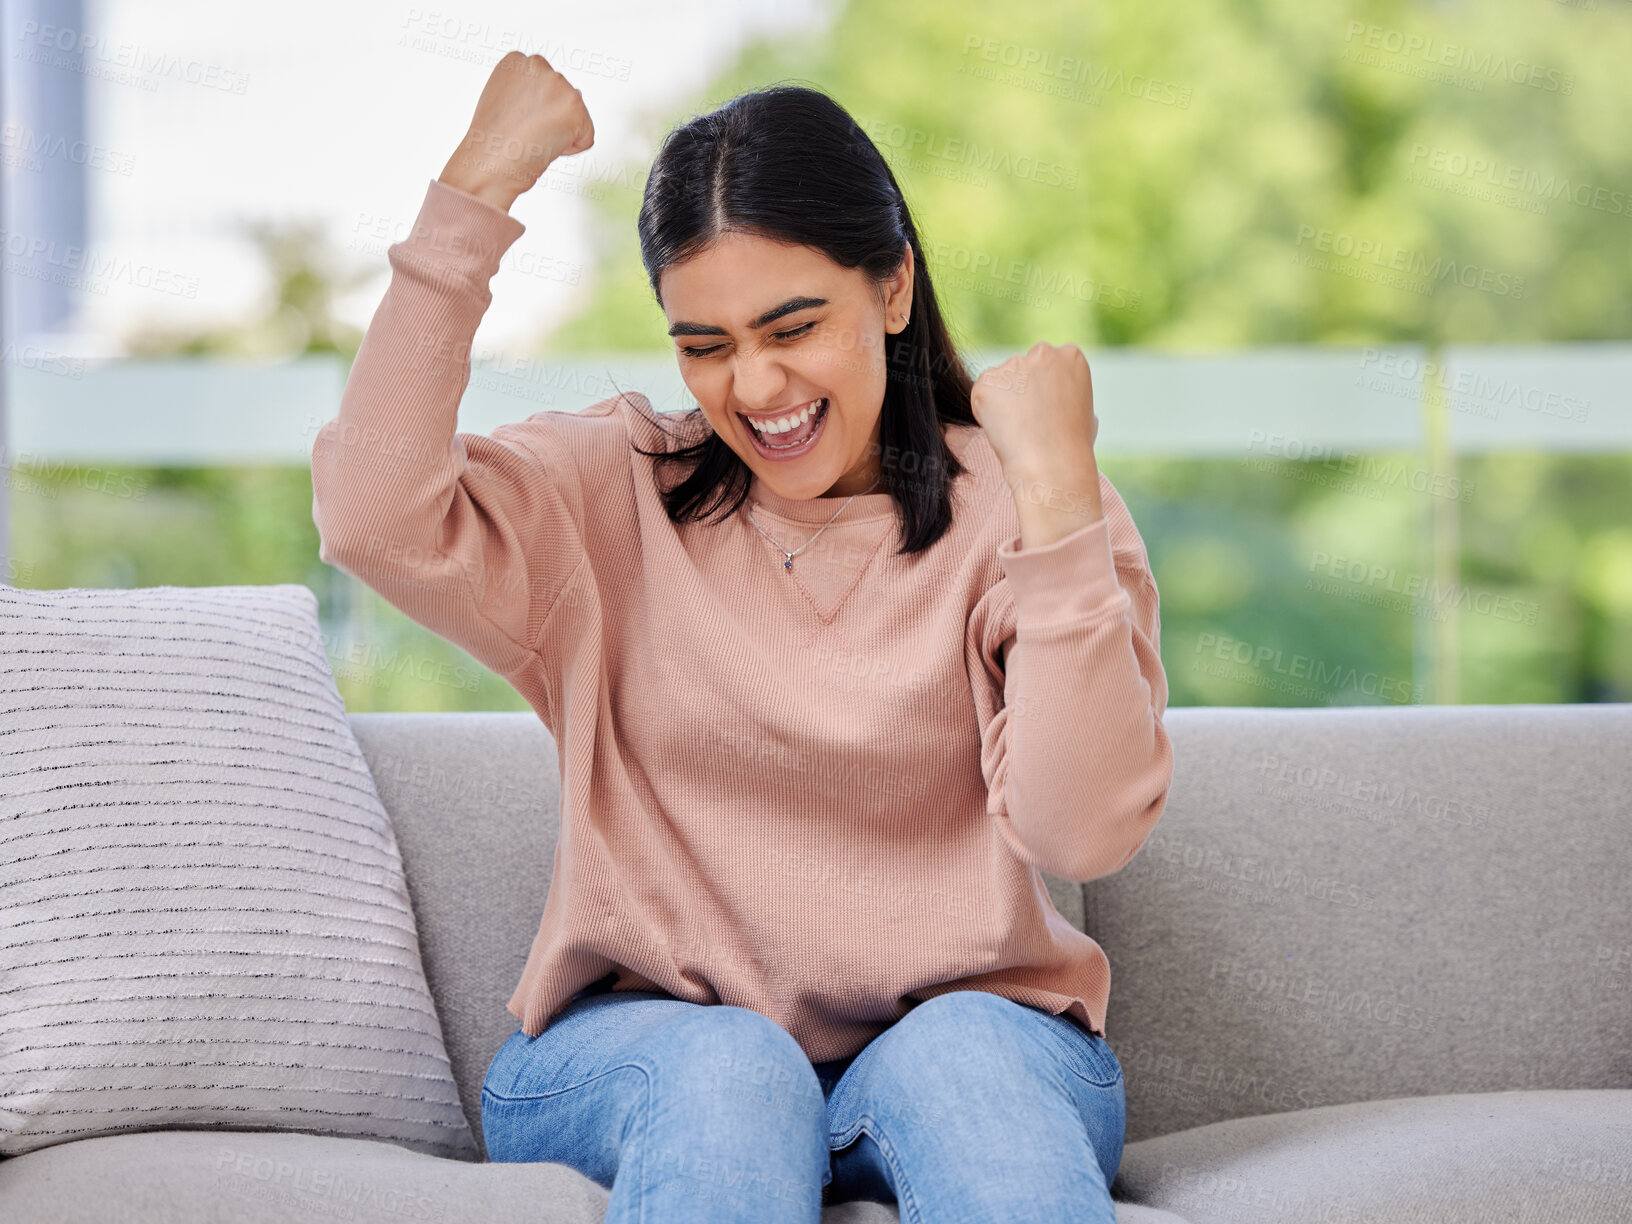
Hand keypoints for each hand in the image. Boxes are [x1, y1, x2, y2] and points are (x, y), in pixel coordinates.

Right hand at [438, 51, 594, 212]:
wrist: (487, 164)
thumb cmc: (492, 146)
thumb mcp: (504, 106)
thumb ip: (530, 94)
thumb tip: (569, 96)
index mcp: (515, 61)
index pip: (545, 87)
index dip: (533, 113)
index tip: (516, 124)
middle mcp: (536, 64)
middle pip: (564, 99)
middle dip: (551, 121)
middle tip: (524, 134)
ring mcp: (557, 82)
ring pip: (576, 117)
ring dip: (560, 134)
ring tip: (532, 140)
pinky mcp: (574, 104)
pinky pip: (586, 137)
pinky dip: (571, 150)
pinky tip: (545, 147)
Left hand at [970, 341, 1098, 479]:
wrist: (1052, 464)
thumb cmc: (1073, 447)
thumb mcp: (1087, 414)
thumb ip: (1070, 396)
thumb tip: (1064, 402)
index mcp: (1071, 356)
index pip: (1047, 364)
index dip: (1043, 391)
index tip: (1047, 413)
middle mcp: (1043, 352)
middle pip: (1022, 369)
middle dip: (1021, 390)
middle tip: (1028, 423)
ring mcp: (1013, 365)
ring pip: (1001, 381)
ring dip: (1003, 402)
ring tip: (1018, 430)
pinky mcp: (987, 382)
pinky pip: (983, 395)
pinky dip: (986, 412)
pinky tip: (1003, 430)